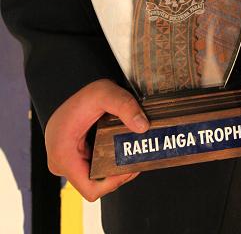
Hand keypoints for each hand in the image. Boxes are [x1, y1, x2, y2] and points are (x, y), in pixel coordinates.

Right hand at [45, 78, 148, 200]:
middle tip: (136, 157)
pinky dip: (106, 161)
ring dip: (113, 167)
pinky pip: (91, 168)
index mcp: (64, 156)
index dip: (114, 182)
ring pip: (94, 177)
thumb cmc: (79, 93)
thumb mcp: (104, 93)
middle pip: (95, 184)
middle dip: (118, 174)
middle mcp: (61, 164)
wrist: (65, 87)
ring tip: (131, 152)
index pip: (91, 189)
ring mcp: (66, 162)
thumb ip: (125, 106)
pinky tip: (119, 149)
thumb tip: (143, 126)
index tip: (129, 166)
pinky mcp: (71, 158)